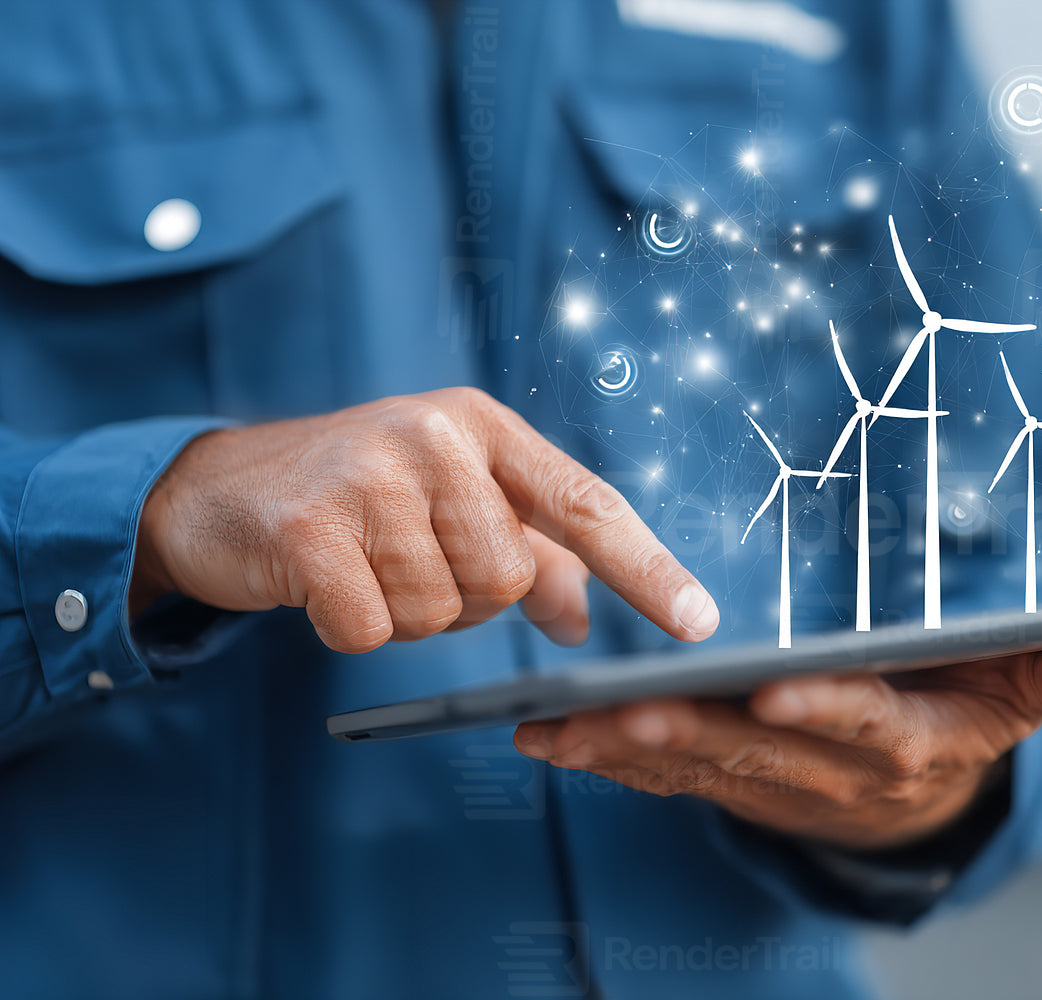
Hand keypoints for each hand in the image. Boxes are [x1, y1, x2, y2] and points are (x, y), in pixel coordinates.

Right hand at [131, 387, 717, 651]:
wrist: (220, 487)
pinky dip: (351, 628)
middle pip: (507, 580)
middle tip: (408, 560)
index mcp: (485, 426)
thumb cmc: (359, 496)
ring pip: (442, 611)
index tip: (699, 623)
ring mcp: (370, 473)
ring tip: (364, 564)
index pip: (587, 504)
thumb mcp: (453, 504)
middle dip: (465, 599)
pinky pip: (372, 630)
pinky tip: (324, 583)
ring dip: (406, 614)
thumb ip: (530, 555)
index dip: (648, 569)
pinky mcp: (310, 525)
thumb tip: (583, 619)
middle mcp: (436, 435)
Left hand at [513, 640, 1041, 849]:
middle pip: (757, 750)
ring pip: (695, 768)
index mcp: (900, 743)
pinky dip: (604, 761)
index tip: (774, 687)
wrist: (907, 804)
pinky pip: (661, 779)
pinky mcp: (726, 782)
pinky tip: (547, 738)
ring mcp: (770, 783)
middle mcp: (829, 772)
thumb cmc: (957, 721)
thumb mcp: (1015, 696)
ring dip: (627, 751)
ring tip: (562, 724)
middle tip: (627, 707)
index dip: (821, 709)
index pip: (861, 724)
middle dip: (691, 732)